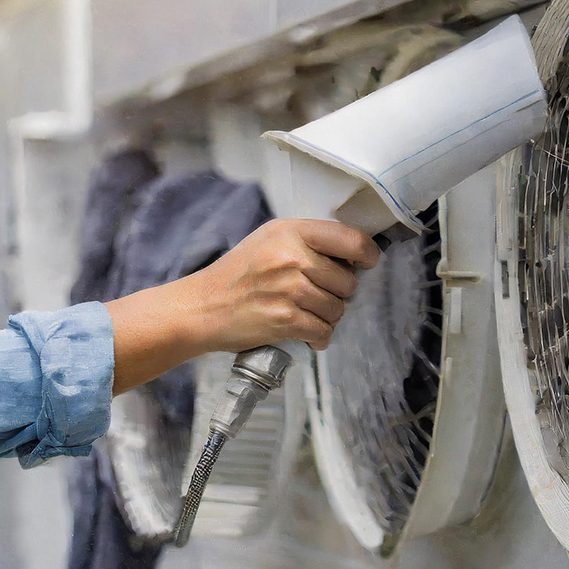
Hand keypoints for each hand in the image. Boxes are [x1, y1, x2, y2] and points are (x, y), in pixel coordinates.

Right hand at [182, 218, 379, 351]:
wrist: (201, 307)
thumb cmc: (237, 274)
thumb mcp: (269, 240)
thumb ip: (307, 241)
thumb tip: (352, 256)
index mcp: (291, 231)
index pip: (350, 239)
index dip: (367, 254)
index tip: (366, 262)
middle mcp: (292, 257)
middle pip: (348, 281)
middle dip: (338, 293)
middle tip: (315, 296)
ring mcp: (289, 289)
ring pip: (338, 309)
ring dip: (327, 317)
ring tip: (305, 313)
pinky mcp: (284, 319)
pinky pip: (323, 332)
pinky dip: (318, 337)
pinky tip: (305, 332)